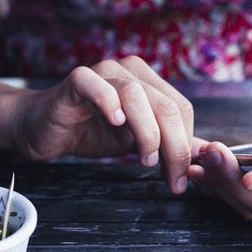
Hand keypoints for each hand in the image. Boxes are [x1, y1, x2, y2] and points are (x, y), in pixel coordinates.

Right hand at [11, 56, 193, 193]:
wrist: (45, 130)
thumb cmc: (90, 132)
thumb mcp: (137, 141)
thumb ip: (168, 143)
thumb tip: (205, 155)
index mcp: (148, 82)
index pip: (181, 109)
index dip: (186, 145)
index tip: (180, 178)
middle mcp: (129, 71)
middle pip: (166, 105)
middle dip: (174, 147)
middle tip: (173, 179)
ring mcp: (103, 73)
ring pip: (136, 95)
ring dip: (148, 132)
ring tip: (146, 160)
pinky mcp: (76, 81)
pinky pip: (96, 86)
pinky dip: (109, 103)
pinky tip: (115, 123)